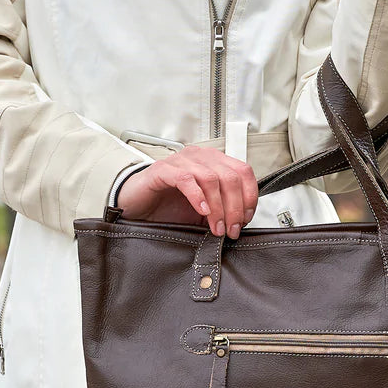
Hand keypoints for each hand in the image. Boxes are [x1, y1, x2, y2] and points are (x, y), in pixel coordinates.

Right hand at [117, 145, 258, 238]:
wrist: (137, 207)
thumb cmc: (168, 206)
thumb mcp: (203, 211)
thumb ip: (223, 211)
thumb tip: (242, 223)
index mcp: (214, 162)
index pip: (243, 172)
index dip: (249, 197)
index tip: (246, 220)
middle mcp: (200, 157)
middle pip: (231, 177)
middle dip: (235, 208)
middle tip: (231, 229)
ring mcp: (181, 162)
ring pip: (212, 179)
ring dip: (218, 207)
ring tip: (216, 227)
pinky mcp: (163, 170)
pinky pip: (186, 179)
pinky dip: (198, 197)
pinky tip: (202, 212)